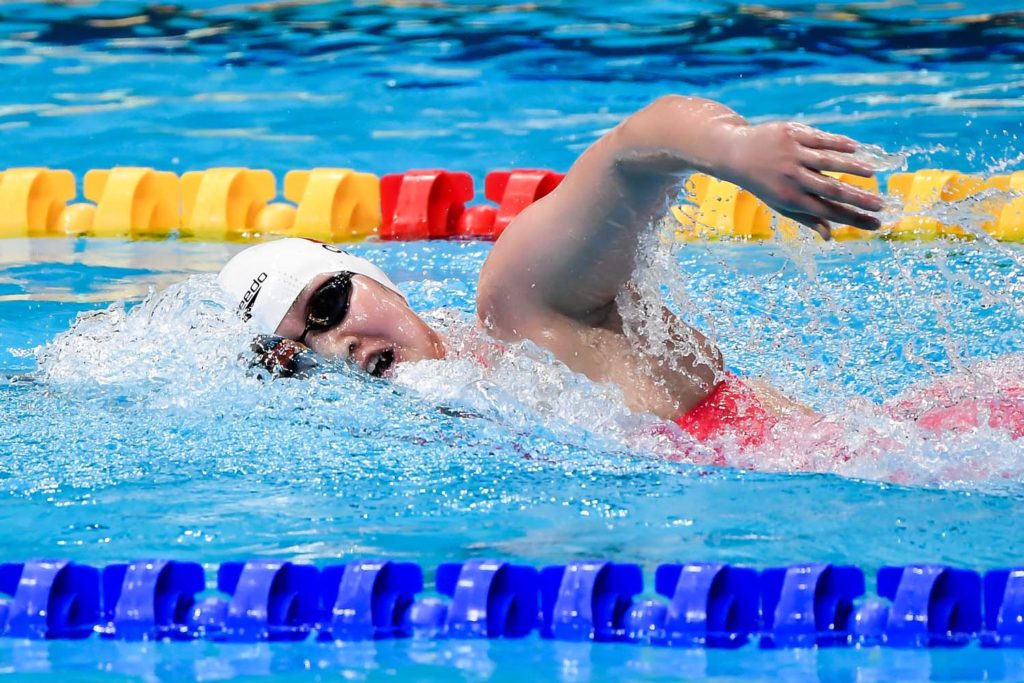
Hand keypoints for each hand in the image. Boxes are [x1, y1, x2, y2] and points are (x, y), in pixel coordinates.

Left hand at [723, 122, 882, 238]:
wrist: (736, 153)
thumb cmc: (764, 183)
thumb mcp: (781, 204)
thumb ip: (807, 218)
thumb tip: (831, 237)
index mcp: (791, 199)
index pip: (829, 212)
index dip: (853, 218)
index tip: (876, 223)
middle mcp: (792, 178)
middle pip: (831, 190)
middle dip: (859, 199)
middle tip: (882, 205)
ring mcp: (793, 155)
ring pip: (827, 162)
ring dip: (852, 168)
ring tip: (872, 174)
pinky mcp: (792, 134)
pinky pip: (820, 139)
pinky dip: (839, 144)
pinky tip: (856, 148)